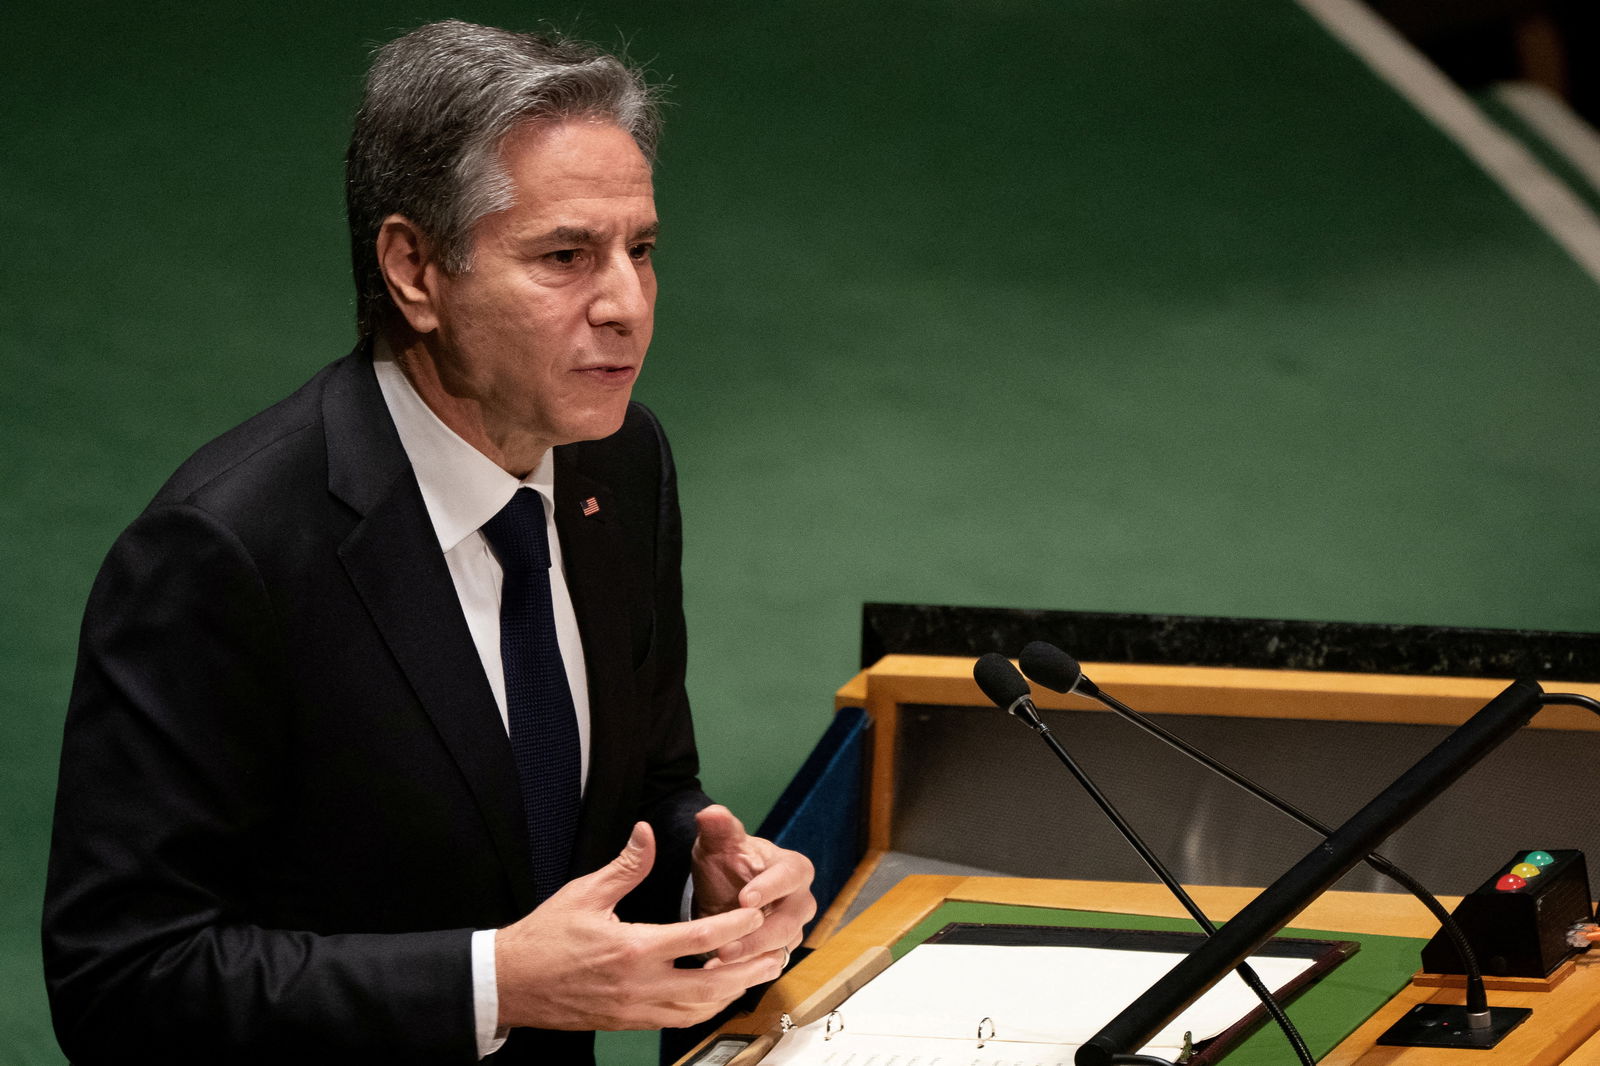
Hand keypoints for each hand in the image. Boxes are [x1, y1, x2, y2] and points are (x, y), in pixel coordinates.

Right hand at [495, 822, 785, 1030]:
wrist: (511, 983)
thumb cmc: (545, 937)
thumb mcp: (586, 893)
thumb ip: (626, 865)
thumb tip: (647, 831)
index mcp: (633, 949)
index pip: (700, 939)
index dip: (734, 924)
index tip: (756, 911)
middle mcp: (640, 985)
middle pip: (711, 983)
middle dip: (748, 968)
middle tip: (775, 951)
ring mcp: (636, 1009)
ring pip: (698, 1009)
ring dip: (731, 992)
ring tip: (756, 973)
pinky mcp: (629, 1022)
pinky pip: (678, 1020)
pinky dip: (704, 1007)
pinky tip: (716, 993)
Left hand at [691, 805, 815, 964]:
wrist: (723, 890)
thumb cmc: (726, 861)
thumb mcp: (719, 844)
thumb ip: (718, 828)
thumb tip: (712, 813)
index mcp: (793, 868)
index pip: (791, 877)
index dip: (771, 888)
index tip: (745, 899)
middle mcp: (800, 900)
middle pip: (789, 922)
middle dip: (757, 935)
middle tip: (726, 945)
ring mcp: (793, 929)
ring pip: (780, 949)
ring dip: (750, 958)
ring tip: (718, 961)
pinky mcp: (779, 951)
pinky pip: (768, 966)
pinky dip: (745, 972)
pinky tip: (716, 971)